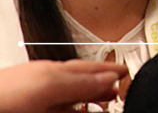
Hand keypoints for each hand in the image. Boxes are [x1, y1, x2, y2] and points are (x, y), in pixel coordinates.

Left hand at [0, 61, 124, 112]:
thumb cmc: (4, 94)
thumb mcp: (49, 84)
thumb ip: (80, 81)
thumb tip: (110, 76)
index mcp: (54, 71)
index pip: (90, 67)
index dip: (110, 69)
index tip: (126, 71)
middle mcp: (48, 85)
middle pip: (83, 84)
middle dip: (103, 86)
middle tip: (120, 89)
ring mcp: (40, 102)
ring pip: (73, 101)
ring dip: (91, 103)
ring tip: (105, 105)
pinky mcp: (35, 112)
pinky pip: (62, 111)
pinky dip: (76, 112)